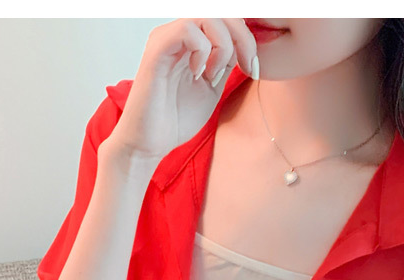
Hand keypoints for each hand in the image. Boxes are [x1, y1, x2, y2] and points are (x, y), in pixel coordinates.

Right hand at [100, 18, 257, 162]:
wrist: (150, 143)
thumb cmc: (176, 119)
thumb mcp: (212, 89)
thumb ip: (225, 65)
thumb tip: (244, 49)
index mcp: (192, 42)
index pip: (226, 20)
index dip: (247, 38)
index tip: (253, 70)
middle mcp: (179, 35)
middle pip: (221, 12)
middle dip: (242, 38)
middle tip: (246, 67)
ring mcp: (167, 40)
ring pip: (207, 16)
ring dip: (223, 45)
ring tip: (214, 75)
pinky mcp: (157, 50)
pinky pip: (187, 30)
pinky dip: (202, 50)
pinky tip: (198, 74)